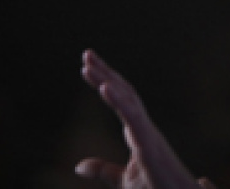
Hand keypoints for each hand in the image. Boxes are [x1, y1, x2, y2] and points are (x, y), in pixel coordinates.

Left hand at [75, 50, 216, 188]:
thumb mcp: (124, 180)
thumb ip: (103, 170)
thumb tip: (78, 166)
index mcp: (139, 134)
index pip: (120, 101)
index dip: (105, 82)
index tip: (87, 67)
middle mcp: (145, 128)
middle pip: (124, 93)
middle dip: (105, 72)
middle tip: (86, 53)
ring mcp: (149, 134)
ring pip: (127, 100)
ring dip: (107, 80)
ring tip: (88, 64)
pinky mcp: (150, 145)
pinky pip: (133, 118)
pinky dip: (118, 100)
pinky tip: (104, 86)